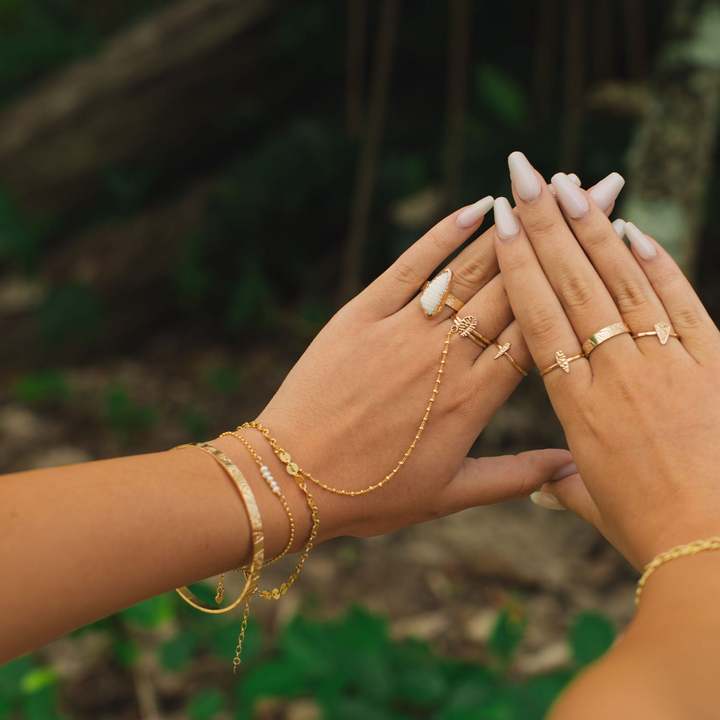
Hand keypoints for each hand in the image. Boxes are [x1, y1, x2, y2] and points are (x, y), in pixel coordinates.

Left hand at [234, 196, 571, 542]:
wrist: (291, 480)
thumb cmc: (371, 495)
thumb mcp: (449, 496)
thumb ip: (514, 477)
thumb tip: (570, 467)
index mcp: (474, 400)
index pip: (539, 333)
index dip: (574, 290)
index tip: (603, 256)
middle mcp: (446, 357)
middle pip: (515, 290)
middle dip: (558, 244)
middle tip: (593, 197)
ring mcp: (403, 331)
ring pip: (469, 271)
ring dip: (511, 229)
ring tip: (545, 193)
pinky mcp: (362, 314)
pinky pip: (410, 265)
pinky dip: (443, 234)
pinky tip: (477, 206)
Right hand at [497, 152, 719, 568]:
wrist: (718, 550)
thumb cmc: (650, 531)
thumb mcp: (598, 506)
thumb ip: (565, 486)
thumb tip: (543, 489)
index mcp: (576, 403)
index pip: (538, 317)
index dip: (521, 265)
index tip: (505, 222)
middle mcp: (614, 371)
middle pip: (573, 285)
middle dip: (548, 223)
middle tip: (527, 173)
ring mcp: (665, 362)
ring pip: (621, 281)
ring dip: (594, 229)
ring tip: (572, 183)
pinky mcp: (712, 363)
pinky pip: (677, 302)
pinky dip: (656, 263)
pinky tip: (633, 229)